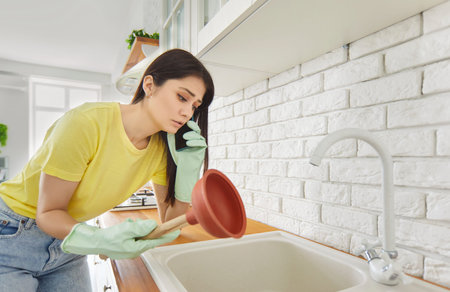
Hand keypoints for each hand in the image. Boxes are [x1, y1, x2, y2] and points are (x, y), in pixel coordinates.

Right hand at [61, 218, 178, 258]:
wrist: (94, 241)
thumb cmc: (108, 238)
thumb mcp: (125, 230)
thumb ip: (141, 228)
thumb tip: (153, 225)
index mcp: (138, 248)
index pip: (157, 240)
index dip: (168, 235)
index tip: (177, 231)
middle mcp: (137, 249)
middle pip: (149, 235)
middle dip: (142, 227)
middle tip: (132, 226)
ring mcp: (133, 247)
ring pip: (141, 232)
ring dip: (135, 227)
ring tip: (125, 228)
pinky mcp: (129, 243)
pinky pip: (135, 233)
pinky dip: (130, 229)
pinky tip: (123, 229)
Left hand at [167, 120, 206, 201]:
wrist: (184, 168)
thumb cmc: (179, 157)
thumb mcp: (173, 145)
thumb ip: (172, 137)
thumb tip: (171, 127)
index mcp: (190, 137)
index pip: (192, 128)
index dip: (191, 124)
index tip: (186, 122)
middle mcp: (196, 140)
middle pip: (197, 130)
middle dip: (192, 127)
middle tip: (187, 126)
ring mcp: (200, 145)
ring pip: (199, 136)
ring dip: (192, 135)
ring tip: (184, 137)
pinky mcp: (202, 150)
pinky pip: (202, 143)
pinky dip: (195, 142)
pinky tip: (188, 143)